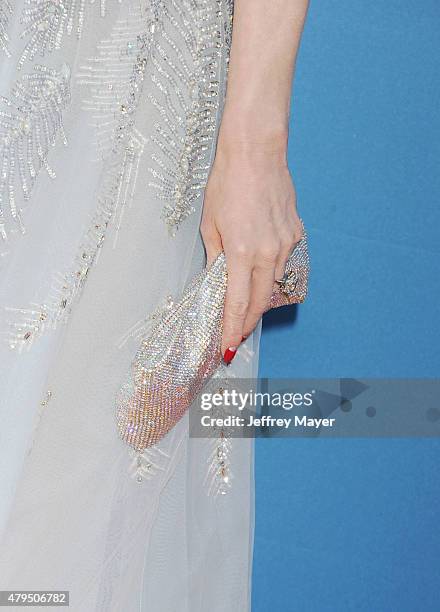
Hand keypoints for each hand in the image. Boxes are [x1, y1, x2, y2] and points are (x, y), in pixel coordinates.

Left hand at [201, 142, 302, 363]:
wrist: (256, 153)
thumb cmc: (228, 183)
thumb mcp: (210, 223)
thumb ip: (216, 256)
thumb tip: (218, 279)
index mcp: (241, 252)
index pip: (237, 303)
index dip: (232, 328)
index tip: (228, 346)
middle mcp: (267, 253)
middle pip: (260, 302)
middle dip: (247, 322)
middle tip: (237, 334)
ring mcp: (285, 244)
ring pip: (273, 283)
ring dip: (259, 297)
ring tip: (245, 303)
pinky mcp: (296, 233)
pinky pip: (282, 261)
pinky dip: (270, 270)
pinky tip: (259, 267)